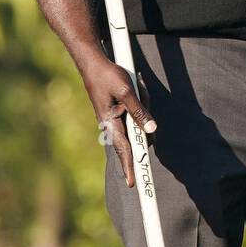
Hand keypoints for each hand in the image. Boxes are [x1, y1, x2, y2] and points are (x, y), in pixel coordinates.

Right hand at [84, 59, 156, 188]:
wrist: (93, 63)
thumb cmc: (108, 76)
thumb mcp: (127, 91)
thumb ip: (140, 111)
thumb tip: (151, 131)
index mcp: (110, 122)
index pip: (123, 149)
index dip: (129, 166)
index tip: (133, 183)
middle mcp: (111, 124)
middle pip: (135, 134)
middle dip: (142, 124)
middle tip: (137, 95)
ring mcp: (115, 119)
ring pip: (138, 122)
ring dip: (142, 105)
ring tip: (134, 86)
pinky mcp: (119, 112)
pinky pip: (135, 112)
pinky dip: (140, 102)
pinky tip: (136, 87)